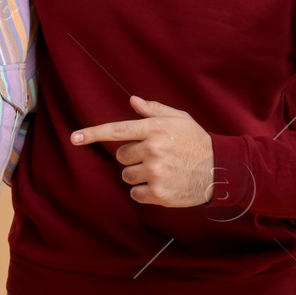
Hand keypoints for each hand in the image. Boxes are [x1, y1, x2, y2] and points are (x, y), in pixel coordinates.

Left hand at [72, 95, 214, 206]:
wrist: (221, 170)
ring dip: (138, 175)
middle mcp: (152, 150)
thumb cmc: (197, 141)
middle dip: (133, 157)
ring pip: (127, 176)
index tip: (74, 137)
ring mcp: (155, 173)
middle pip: (121, 156)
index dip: (93, 133)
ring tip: (159, 171)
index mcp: (154, 129)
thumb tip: (133, 100)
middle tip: (154, 157)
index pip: (117, 130)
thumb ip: (154, 111)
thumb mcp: (179, 119)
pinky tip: (161, 185)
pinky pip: (136, 193)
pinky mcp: (159, 193)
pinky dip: (144, 191)